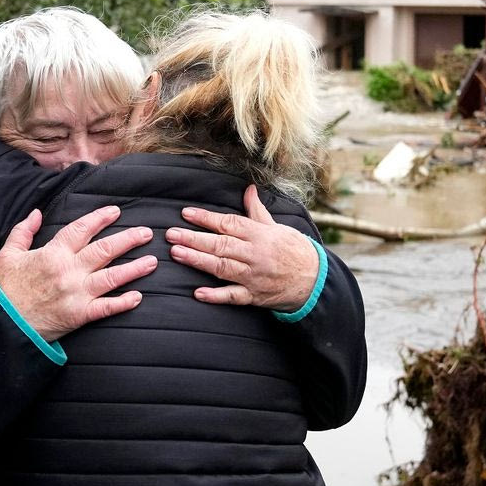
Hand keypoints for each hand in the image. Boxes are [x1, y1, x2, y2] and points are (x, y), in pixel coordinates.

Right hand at [0, 205, 156, 341]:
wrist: (2, 325)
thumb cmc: (5, 290)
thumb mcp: (7, 255)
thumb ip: (23, 231)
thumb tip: (37, 213)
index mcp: (52, 254)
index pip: (81, 230)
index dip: (100, 218)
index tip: (116, 211)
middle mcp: (68, 271)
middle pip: (104, 250)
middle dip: (128, 239)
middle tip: (147, 233)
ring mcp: (76, 294)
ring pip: (112, 277)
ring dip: (134, 269)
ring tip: (152, 261)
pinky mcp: (79, 315)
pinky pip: (106, 308)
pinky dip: (123, 303)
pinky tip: (138, 297)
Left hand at [168, 184, 319, 311]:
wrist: (314, 280)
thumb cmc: (294, 250)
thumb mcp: (277, 227)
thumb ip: (257, 211)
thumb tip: (249, 189)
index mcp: (259, 234)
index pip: (229, 223)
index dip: (206, 218)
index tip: (186, 213)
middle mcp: (255, 254)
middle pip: (220, 245)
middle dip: (194, 239)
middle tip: (171, 234)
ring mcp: (253, 276)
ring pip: (222, 267)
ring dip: (198, 261)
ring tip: (177, 254)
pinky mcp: (254, 296)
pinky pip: (233, 296)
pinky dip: (216, 295)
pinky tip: (198, 293)